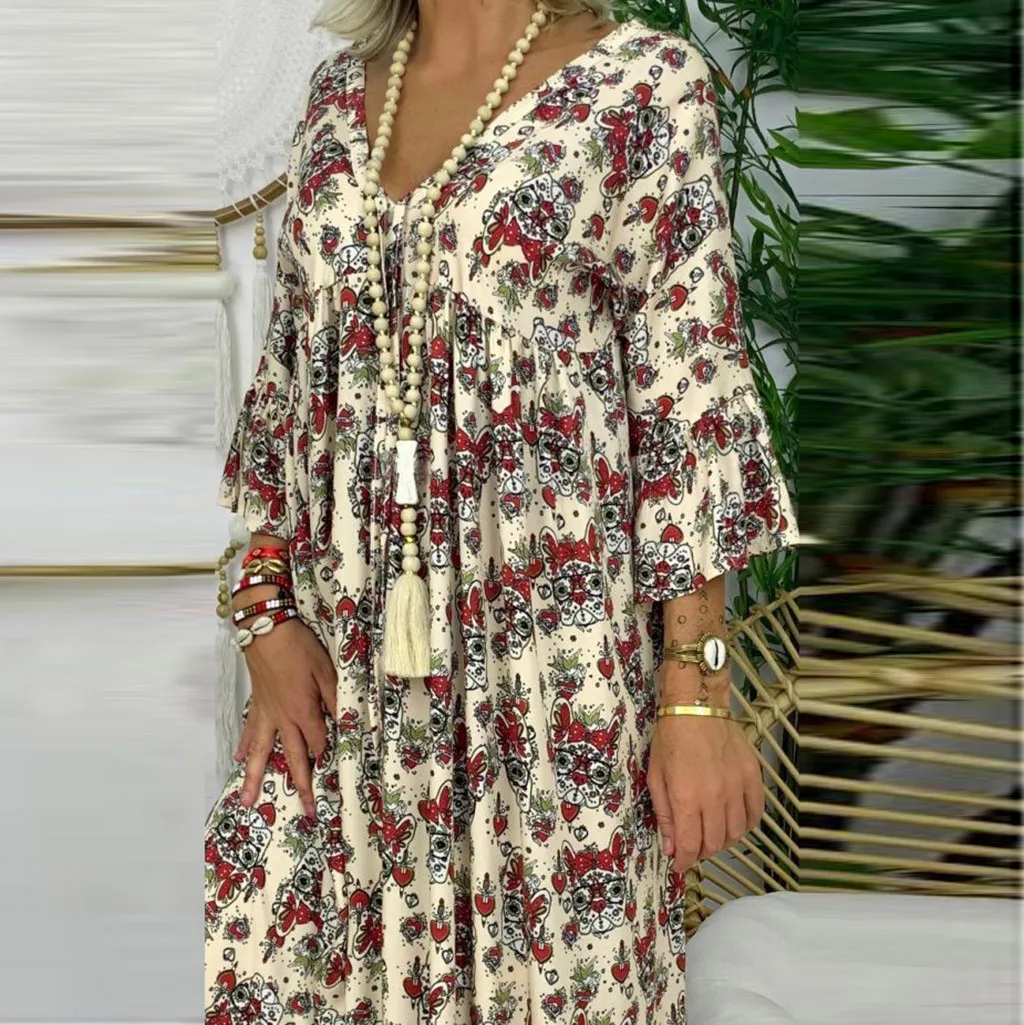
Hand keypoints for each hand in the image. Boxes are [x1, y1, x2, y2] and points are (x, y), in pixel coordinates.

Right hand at [234, 619, 336, 819]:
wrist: (266, 630)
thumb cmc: (300, 647)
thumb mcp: (326, 670)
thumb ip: (335, 698)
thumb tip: (345, 721)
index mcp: (304, 712)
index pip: (320, 744)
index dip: (329, 757)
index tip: (338, 774)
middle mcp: (283, 720)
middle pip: (293, 758)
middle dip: (301, 786)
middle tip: (306, 812)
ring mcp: (266, 715)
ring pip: (260, 752)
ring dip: (254, 778)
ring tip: (246, 802)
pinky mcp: (256, 705)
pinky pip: (249, 732)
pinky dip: (243, 747)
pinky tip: (237, 759)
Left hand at [647, 715, 764, 874]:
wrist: (696, 707)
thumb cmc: (670, 739)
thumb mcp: (656, 776)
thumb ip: (664, 814)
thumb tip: (670, 847)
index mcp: (687, 797)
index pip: (690, 845)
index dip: (683, 860)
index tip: (679, 864)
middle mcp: (715, 797)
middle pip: (714, 843)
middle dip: (700, 852)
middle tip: (692, 847)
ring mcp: (736, 787)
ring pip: (736, 833)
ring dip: (722, 841)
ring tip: (710, 835)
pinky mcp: (752, 777)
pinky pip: (755, 814)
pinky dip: (745, 825)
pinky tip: (733, 822)